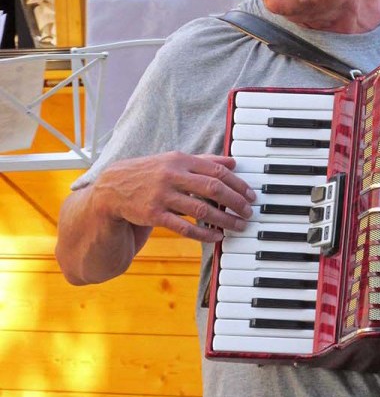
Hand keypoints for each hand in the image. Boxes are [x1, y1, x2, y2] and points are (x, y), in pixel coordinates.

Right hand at [94, 151, 255, 241]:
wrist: (111, 190)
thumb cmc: (150, 174)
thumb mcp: (175, 162)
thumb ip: (204, 161)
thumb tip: (233, 162)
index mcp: (180, 160)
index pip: (217, 171)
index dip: (238, 185)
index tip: (251, 196)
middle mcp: (172, 175)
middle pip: (213, 189)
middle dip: (236, 202)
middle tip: (249, 212)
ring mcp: (162, 196)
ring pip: (201, 209)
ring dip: (224, 220)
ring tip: (238, 226)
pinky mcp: (153, 215)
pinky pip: (184, 227)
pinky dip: (204, 233)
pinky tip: (217, 237)